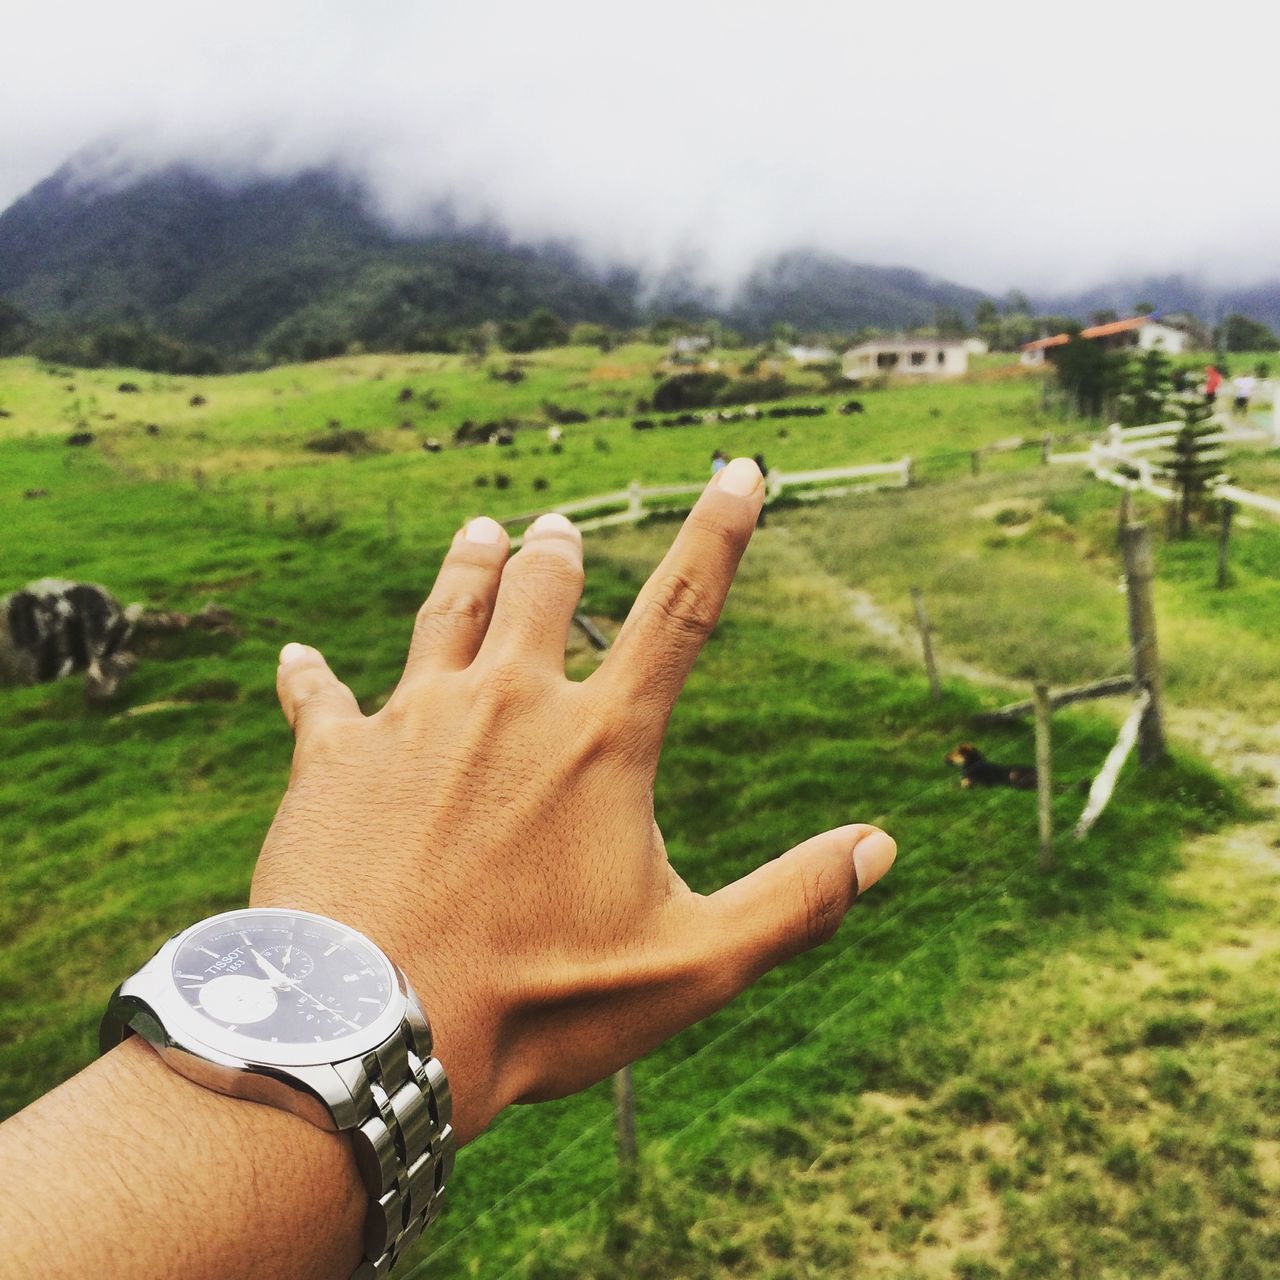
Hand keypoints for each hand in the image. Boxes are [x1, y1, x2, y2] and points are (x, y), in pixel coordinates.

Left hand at [251, 456, 895, 1142]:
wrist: (372, 1030)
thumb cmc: (540, 1003)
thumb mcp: (691, 964)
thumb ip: (793, 901)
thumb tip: (882, 848)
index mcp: (601, 740)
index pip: (682, 609)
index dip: (720, 532)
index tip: (741, 470)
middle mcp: (508, 704)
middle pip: (542, 589)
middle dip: (556, 551)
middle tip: (555, 528)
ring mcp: (414, 720)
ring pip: (445, 611)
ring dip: (468, 566)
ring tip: (481, 532)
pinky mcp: (333, 759)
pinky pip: (321, 698)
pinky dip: (315, 678)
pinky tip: (300, 659)